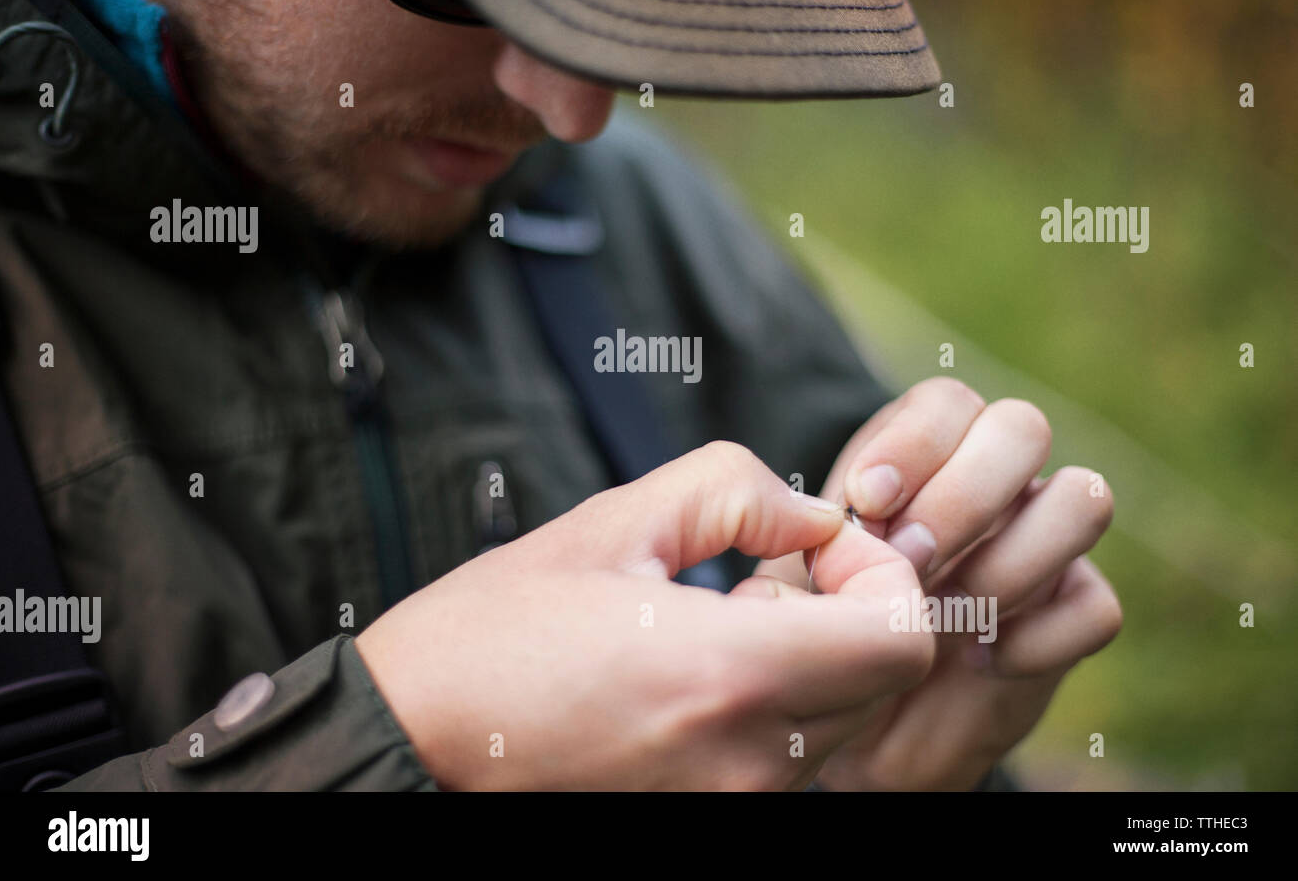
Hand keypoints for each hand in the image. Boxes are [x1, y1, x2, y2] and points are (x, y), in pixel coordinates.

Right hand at [356, 441, 933, 789]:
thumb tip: (814, 517)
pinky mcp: (708, 821)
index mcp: (726, 674)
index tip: (817, 548)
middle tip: (769, 573)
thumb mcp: (609, 525)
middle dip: (853, 611)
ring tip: (721, 620)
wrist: (411, 745)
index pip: (903, 640)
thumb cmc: (492, 633)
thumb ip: (734, 493)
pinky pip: (790, 757)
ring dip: (815, 658)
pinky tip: (702, 672)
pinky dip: (779, 704)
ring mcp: (729, 804)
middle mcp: (746, 760)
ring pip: (842, 720)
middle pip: (884, 682)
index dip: (883, 575)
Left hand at [756, 378, 1121, 789]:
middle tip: (907, 562)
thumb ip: (823, 535)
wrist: (852, 720)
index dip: (914, 442)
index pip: (947, 403)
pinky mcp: (1074, 614)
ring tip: (945, 616)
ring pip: (1084, 498)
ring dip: (1011, 560)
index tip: (866, 501)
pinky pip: (1096, 604)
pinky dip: (1040, 637)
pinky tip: (982, 661)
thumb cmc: (824, 628)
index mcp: (924, 456)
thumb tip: (857, 515)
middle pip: (1023, 428)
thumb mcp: (803, 576)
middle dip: (963, 498)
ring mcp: (1043, 542)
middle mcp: (994, 484)